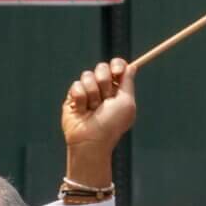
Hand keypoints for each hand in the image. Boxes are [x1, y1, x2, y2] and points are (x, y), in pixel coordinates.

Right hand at [62, 59, 136, 187]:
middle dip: (104, 82)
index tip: (117, 71)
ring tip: (93, 109)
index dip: (117, 65)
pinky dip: (81, 98)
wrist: (91, 141)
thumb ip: (128, 82)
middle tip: (105, 99)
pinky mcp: (73, 98)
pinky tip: (82, 110)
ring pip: (87, 75)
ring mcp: (87, 93)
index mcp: (117, 90)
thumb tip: (133, 67)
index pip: (117, 67)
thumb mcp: (126, 103)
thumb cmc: (112, 125)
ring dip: (92, 93)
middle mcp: (103, 90)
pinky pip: (76, 85)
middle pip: (102, 67)